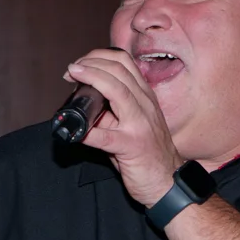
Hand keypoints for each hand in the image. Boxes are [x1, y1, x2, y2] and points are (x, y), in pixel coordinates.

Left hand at [65, 48, 180, 206]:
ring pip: (117, 89)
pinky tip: (74, 130)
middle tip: (72, 70)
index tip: (80, 64)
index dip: (99, 57)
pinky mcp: (132, 147)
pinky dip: (86, 131)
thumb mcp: (133, 125)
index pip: (124, 63)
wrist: (167, 183)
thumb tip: (84, 102)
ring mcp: (140, 125)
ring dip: (91, 78)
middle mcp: (145, 106)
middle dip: (90, 63)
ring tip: (72, 78)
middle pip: (118, 69)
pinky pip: (105, 136)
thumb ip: (112, 112)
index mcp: (145, 97)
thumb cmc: (149, 155)